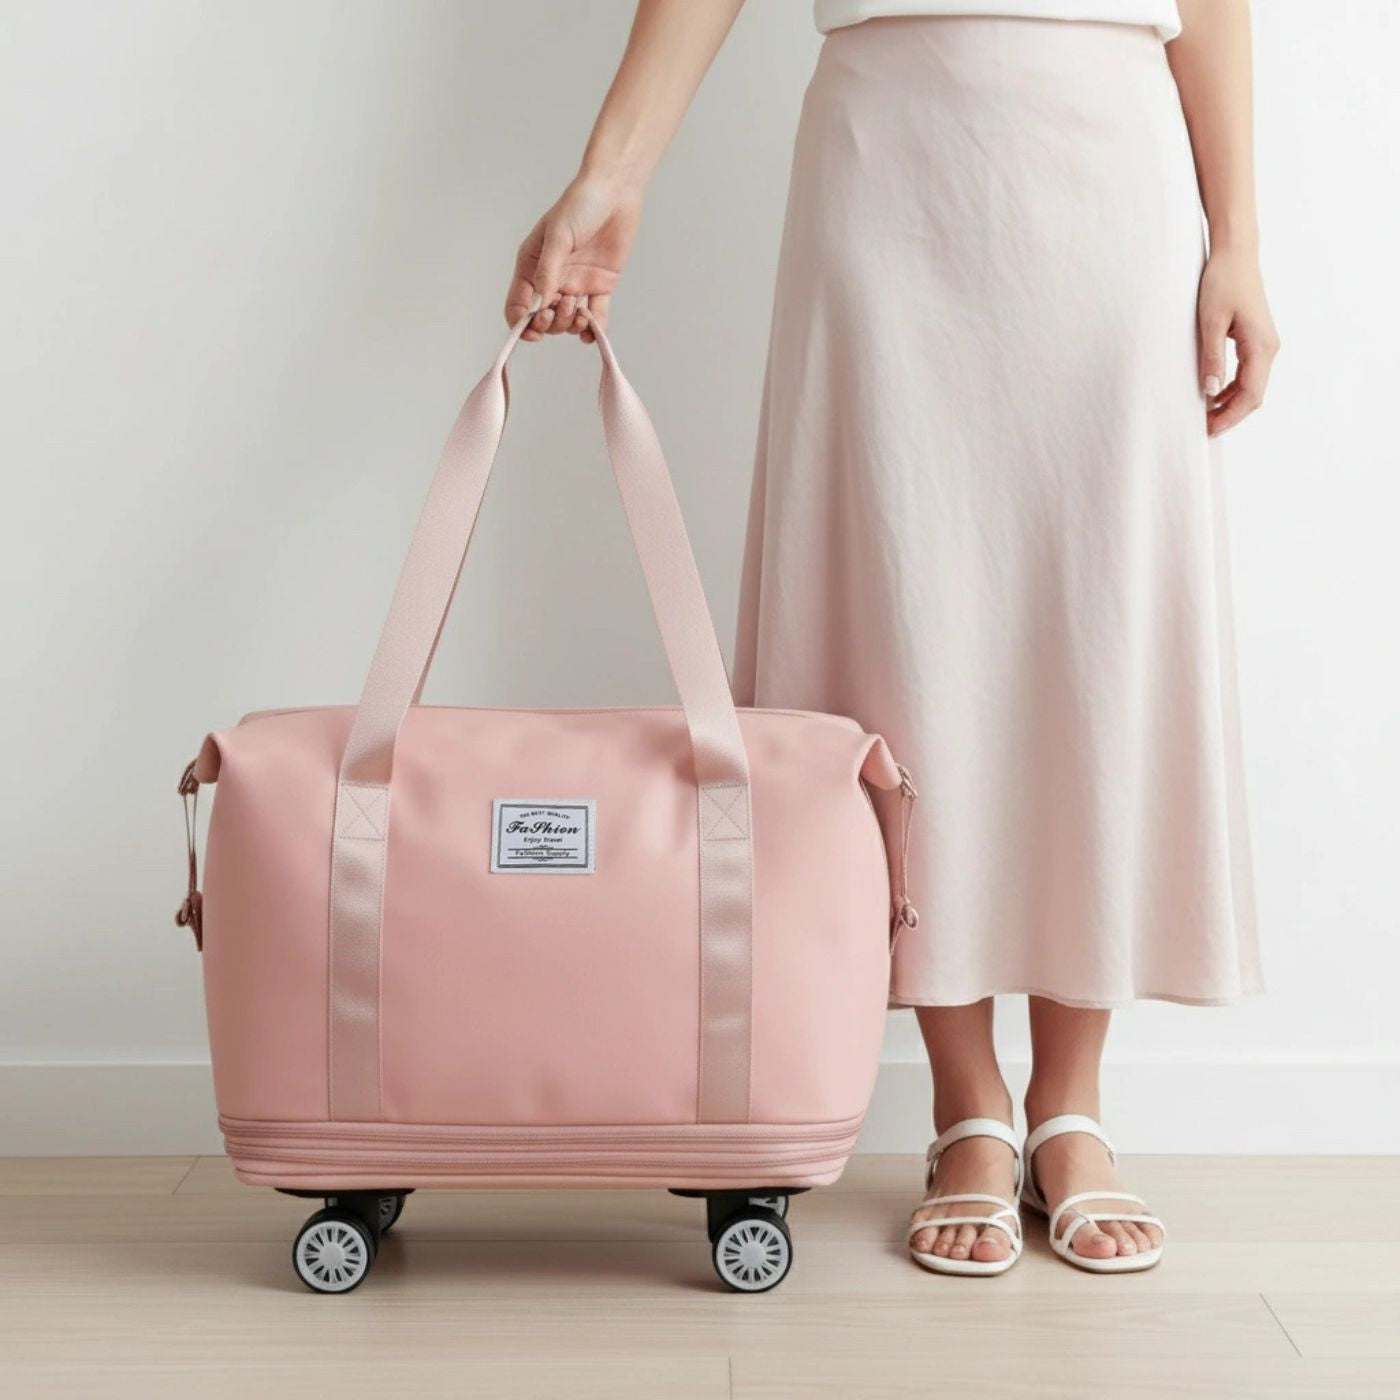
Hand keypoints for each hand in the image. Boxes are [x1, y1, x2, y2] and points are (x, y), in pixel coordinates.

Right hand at [505, 174, 641, 342]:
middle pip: (544, 319)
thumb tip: (542, 304)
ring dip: (572, 324)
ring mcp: (576, 283)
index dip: (521, 324)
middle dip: (551, 323)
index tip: (533, 332)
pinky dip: (593, 329)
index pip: (518, 305)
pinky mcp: (600, 285)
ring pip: (568, 321)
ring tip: (579, 308)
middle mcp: (552, 278)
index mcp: (532, 265)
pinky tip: (592, 332)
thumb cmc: (580, 205)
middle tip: (564, 307)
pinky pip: (595, 316)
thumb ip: (549, 271)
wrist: (615, 193)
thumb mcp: (558, 236)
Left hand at [1198, 246, 1279, 436]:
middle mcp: (1269, 348)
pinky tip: (1213, 394)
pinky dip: (1232, 388)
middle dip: (1230, 416)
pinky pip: (1248, 373)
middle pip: (1253, 396)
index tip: (1208, 430)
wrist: (1236, 254)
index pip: (1249, 395)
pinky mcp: (1256, 340)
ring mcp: (1265, 344)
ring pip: (1251, 386)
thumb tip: (1209, 391)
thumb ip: (1212, 357)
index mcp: (1261, 347)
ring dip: (1231, 404)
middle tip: (1204, 429)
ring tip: (1205, 416)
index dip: (1229, 417)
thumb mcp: (1210, 322)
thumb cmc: (1222, 282)